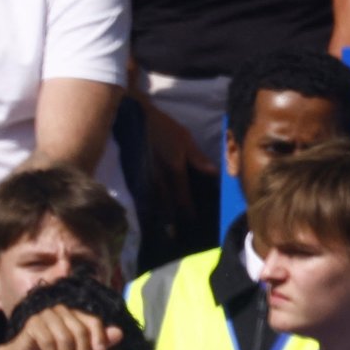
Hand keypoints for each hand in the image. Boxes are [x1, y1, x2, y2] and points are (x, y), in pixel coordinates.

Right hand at [5, 306, 122, 349]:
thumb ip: (98, 344)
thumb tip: (120, 333)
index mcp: (76, 316)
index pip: (94, 321)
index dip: (100, 337)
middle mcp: (63, 311)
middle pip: (81, 331)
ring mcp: (46, 315)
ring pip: (65, 337)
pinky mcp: (33, 323)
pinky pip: (48, 341)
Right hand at [141, 98, 219, 220]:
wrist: (134, 116)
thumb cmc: (163, 127)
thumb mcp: (184, 138)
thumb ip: (198, 158)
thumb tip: (214, 173)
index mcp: (173, 170)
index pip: (182, 196)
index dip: (188, 210)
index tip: (194, 223)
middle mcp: (158, 177)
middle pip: (167, 204)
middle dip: (174, 218)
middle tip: (180, 233)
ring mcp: (146, 176)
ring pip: (156, 201)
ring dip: (162, 214)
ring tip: (168, 228)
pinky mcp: (137, 174)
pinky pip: (146, 193)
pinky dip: (151, 203)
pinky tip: (154, 211)